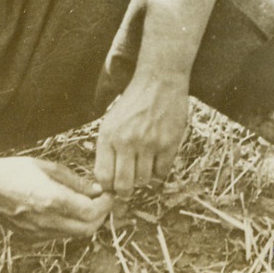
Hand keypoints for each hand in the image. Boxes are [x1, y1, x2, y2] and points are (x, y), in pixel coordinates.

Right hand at [0, 155, 111, 240]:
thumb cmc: (14, 171)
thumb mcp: (48, 167)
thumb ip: (75, 181)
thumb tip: (96, 189)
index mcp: (51, 199)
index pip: (91, 212)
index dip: (105, 204)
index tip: (108, 194)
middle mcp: (45, 220)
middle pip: (87, 229)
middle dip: (101, 215)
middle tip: (102, 201)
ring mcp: (36, 233)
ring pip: (74, 235)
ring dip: (86, 222)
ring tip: (87, 204)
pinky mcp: (29, 238)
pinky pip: (58, 237)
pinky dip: (70, 227)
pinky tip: (67, 212)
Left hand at [95, 75, 188, 195]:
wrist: (160, 81)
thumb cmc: (133, 102)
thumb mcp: (111, 122)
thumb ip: (106, 149)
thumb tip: (106, 182)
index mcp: (109, 136)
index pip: (104, 177)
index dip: (108, 187)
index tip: (112, 187)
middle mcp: (128, 141)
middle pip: (124, 185)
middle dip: (125, 191)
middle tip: (128, 188)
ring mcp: (150, 143)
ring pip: (143, 181)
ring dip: (142, 179)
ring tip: (143, 168)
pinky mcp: (169, 143)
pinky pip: (162, 172)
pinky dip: (158, 172)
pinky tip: (156, 161)